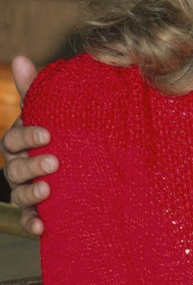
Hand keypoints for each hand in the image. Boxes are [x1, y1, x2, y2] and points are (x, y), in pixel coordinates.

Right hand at [1, 57, 54, 236]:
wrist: (88, 160)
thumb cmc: (64, 128)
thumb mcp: (53, 109)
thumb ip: (35, 87)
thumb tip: (20, 57)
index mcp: (21, 140)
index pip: (13, 138)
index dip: (27, 135)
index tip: (48, 134)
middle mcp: (19, 165)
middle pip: (13, 167)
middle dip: (31, 164)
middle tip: (55, 162)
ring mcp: (26, 188)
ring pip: (18, 193)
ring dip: (30, 194)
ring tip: (48, 190)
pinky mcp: (38, 209)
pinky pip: (28, 219)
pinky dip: (31, 223)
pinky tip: (42, 227)